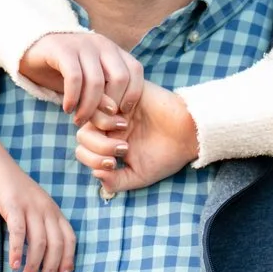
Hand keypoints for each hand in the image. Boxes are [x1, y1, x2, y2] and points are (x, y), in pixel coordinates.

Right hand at [0, 118, 73, 271]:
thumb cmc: (13, 190)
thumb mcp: (33, 206)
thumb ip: (39, 225)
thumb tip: (41, 254)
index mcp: (54, 210)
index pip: (69, 238)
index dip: (69, 258)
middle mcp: (47, 209)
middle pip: (56, 243)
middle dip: (52, 267)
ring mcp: (31, 206)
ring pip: (39, 241)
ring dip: (34, 264)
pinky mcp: (13, 204)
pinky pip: (18, 231)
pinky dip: (17, 250)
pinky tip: (14, 264)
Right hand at [20, 30, 144, 120]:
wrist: (34, 50)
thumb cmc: (67, 72)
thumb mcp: (90, 82)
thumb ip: (105, 96)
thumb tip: (119, 122)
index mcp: (113, 51)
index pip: (135, 71)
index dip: (132, 94)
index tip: (120, 114)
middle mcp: (102, 45)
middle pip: (120, 78)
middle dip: (111, 105)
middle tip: (98, 123)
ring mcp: (83, 45)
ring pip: (96, 81)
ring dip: (89, 107)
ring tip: (79, 120)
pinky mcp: (62, 50)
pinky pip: (74, 78)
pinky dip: (73, 97)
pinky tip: (68, 108)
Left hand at [75, 84, 198, 193]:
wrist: (189, 135)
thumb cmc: (166, 155)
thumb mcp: (138, 176)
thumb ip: (116, 181)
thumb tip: (96, 175)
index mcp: (110, 144)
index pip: (83, 150)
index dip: (92, 160)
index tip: (114, 164)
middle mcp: (110, 126)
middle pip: (82, 133)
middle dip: (98, 146)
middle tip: (123, 148)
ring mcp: (116, 107)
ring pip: (90, 111)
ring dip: (102, 123)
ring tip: (123, 127)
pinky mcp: (126, 90)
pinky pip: (103, 90)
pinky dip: (108, 102)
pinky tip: (125, 111)